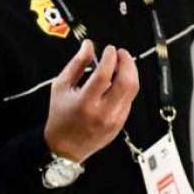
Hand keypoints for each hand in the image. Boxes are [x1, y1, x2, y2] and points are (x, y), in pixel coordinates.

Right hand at [44, 39, 138, 162]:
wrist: (65, 146)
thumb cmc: (61, 116)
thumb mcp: (61, 86)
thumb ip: (76, 64)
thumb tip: (88, 46)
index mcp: (85, 102)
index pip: (104, 75)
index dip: (110, 58)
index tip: (109, 49)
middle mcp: (102, 112)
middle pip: (126, 82)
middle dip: (127, 62)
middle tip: (121, 53)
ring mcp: (114, 119)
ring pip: (132, 90)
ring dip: (130, 73)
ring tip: (122, 64)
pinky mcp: (120, 123)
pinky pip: (129, 100)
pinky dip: (127, 86)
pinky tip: (119, 81)